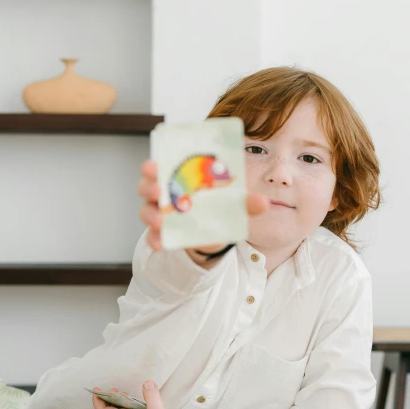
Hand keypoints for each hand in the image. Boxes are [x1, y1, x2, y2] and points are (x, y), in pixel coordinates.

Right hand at [138, 159, 267, 251]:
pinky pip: (152, 236)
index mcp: (178, 177)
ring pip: (146, 210)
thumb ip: (246, 202)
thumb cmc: (217, 207)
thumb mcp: (233, 202)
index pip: (158, 165)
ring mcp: (160, 213)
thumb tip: (263, 203)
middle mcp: (164, 193)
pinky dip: (155, 239)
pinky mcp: (161, 233)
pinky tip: (160, 244)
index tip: (154, 165)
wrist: (214, 234)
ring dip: (150, 214)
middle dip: (149, 187)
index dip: (152, 165)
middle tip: (158, 190)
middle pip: (147, 186)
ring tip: (160, 220)